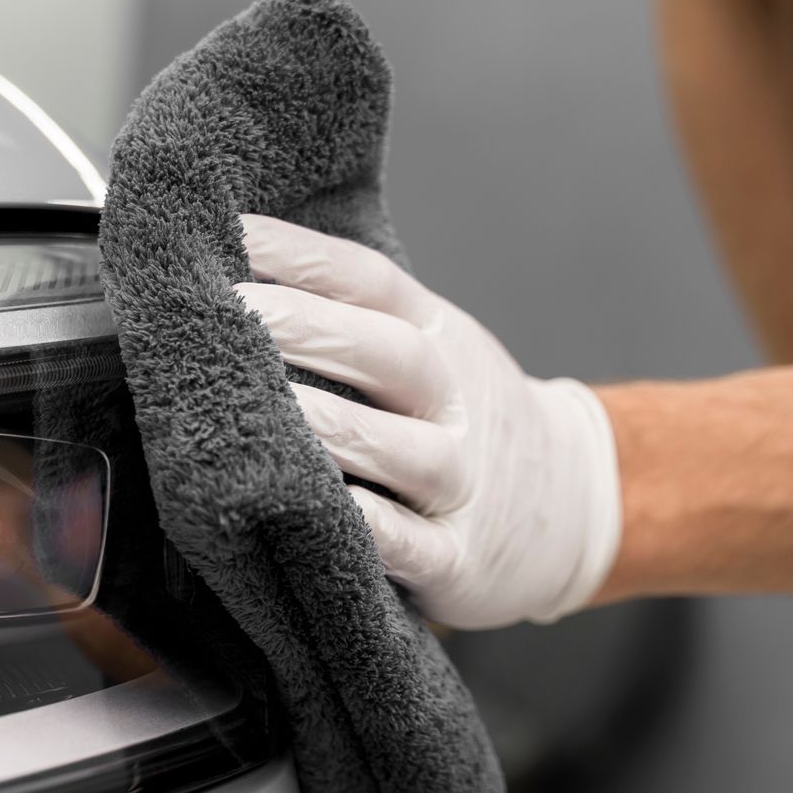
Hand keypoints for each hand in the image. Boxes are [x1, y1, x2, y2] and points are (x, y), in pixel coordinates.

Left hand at [234, 214, 619, 629]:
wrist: (568, 505)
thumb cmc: (451, 416)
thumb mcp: (426, 348)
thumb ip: (348, 316)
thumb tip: (234, 266)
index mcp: (438, 337)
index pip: (370, 282)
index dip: (301, 255)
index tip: (227, 233)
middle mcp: (454, 401)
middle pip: (387, 353)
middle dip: (305, 328)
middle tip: (224, 310)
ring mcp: (461, 481)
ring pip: (402, 451)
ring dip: (331, 427)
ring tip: (257, 409)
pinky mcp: (457, 559)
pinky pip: (415, 545)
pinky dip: (376, 530)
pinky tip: (326, 509)